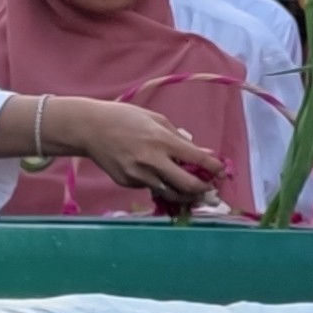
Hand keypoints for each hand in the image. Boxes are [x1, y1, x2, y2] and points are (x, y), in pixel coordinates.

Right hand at [36, 96, 216, 205]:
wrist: (90, 128)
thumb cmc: (125, 118)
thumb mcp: (155, 119)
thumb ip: (178, 137)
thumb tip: (199, 151)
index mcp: (162, 140)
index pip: (197, 159)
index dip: (214, 168)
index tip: (221, 172)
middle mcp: (153, 161)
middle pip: (187, 185)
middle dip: (202, 189)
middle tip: (208, 188)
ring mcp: (139, 175)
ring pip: (170, 193)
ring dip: (184, 194)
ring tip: (191, 191)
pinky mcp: (128, 182)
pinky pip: (150, 187)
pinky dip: (159, 184)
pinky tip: (158, 176)